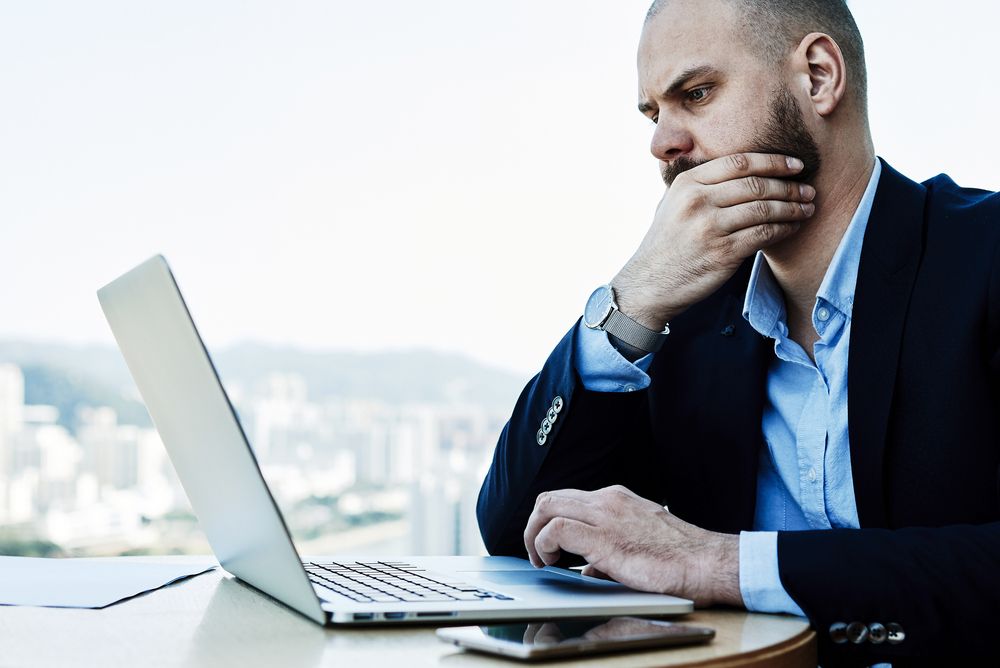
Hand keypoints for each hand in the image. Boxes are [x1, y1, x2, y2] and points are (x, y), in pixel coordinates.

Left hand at [523, 485, 741, 606]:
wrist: (705, 563)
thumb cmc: (680, 558)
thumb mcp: (639, 543)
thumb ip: (609, 552)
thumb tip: (589, 569)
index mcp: (616, 499)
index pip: (568, 499)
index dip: (550, 522)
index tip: (548, 546)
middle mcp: (608, 500)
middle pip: (550, 497)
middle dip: (535, 525)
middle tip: (538, 553)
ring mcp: (605, 515)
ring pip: (547, 506)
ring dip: (535, 534)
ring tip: (541, 560)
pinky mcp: (604, 538)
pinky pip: (557, 529)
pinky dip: (545, 544)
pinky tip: (552, 562)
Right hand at [612, 153, 815, 328]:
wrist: (649, 284)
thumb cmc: (666, 244)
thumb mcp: (673, 204)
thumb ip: (701, 186)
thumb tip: (741, 170)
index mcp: (688, 184)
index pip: (739, 162)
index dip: (773, 161)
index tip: (795, 166)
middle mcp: (698, 201)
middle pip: (756, 184)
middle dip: (789, 186)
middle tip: (809, 189)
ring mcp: (710, 227)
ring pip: (764, 209)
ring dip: (792, 208)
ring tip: (808, 208)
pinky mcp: (723, 253)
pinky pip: (763, 235)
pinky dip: (783, 229)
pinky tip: (792, 228)